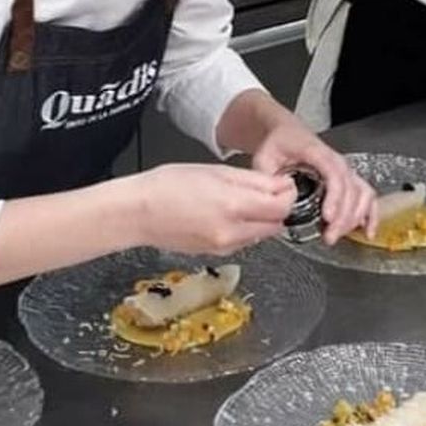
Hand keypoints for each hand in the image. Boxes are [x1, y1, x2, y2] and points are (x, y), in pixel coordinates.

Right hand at [128, 164, 295, 256]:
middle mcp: (233, 232)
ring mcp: (225, 247)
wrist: (137, 213)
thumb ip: (253, 181)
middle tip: (266, 190)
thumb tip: (281, 186)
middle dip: (277, 207)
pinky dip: (245, 228)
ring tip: (241, 200)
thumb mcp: (216, 171)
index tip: (284, 184)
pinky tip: (227, 214)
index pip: (282, 207)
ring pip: (261, 234)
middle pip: (277, 224)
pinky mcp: (217, 253)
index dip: (288, 194)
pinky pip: (244, 241)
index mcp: (234, 206)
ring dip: (261, 218)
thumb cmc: (168, 185)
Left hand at [249, 119, 377, 244]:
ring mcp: (344, 171)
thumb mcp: (265, 157)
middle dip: (343, 216)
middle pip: (350, 189)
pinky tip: (367, 232)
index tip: (328, 217)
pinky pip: (366, 196)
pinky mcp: (348, 180)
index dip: (334, 197)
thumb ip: (269, 177)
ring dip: (353, 218)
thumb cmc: (277, 143)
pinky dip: (370, 214)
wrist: (285, 133)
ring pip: (361, 194)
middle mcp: (336, 161)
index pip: (333, 174)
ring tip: (335, 235)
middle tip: (329, 236)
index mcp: (317, 153)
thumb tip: (278, 198)